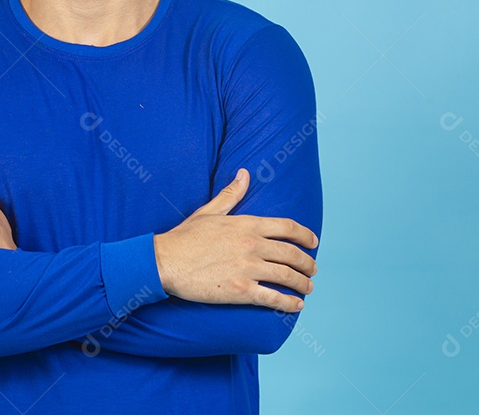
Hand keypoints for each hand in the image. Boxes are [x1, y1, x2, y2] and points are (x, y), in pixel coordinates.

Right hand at [153, 168, 318, 312]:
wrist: (164, 261)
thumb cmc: (184, 237)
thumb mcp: (209, 211)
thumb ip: (232, 194)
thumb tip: (245, 174)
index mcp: (246, 224)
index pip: (287, 227)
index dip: (305, 235)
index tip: (313, 242)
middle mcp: (251, 245)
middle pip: (292, 253)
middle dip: (308, 263)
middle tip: (312, 269)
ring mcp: (247, 268)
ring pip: (287, 276)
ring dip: (303, 284)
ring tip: (308, 288)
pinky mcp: (240, 291)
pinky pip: (273, 298)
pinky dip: (289, 303)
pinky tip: (296, 305)